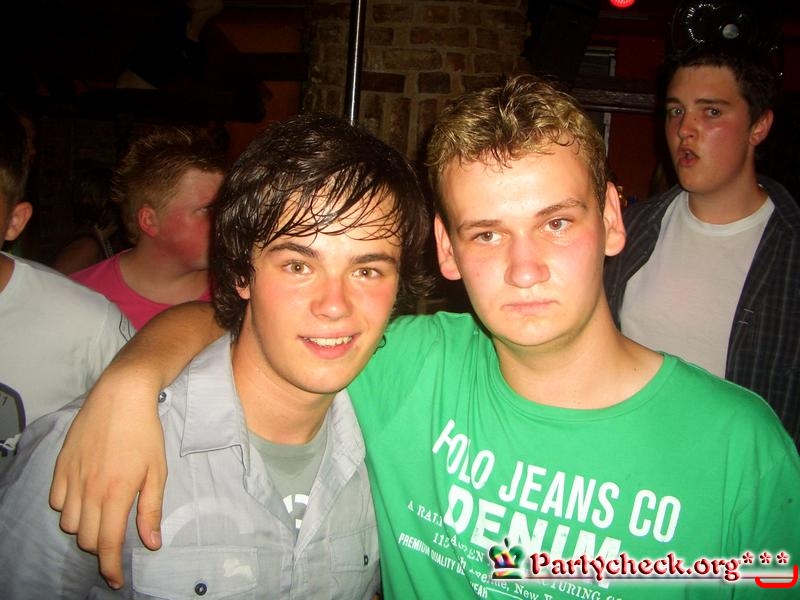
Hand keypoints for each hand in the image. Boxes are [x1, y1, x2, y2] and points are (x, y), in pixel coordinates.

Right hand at [49, 370, 166, 588]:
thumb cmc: (145, 432)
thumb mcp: (157, 472)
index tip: (113, 580)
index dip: (110, 567)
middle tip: (115, 539)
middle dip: (101, 547)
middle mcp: (89, 490)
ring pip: (70, 523)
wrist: (121, 397)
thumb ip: (151, 510)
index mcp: (115, 494)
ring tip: (103, 515)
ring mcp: (72, 478)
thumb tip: (152, 543)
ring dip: (85, 527)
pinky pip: (57, 502)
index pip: (108, 544)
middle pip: (87, 539)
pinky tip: (85, 497)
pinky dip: (69, 508)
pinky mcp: (61, 466)